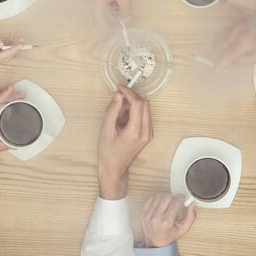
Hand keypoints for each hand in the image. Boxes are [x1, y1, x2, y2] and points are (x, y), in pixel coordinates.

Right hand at [0, 16, 23, 62]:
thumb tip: (0, 45)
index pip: (0, 56)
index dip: (12, 50)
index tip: (19, 44)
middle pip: (4, 57)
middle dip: (14, 48)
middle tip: (20, 39)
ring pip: (4, 55)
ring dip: (12, 47)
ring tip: (17, 37)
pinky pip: (2, 51)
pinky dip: (9, 45)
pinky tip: (12, 39)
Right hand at [89, 0, 130, 31]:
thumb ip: (125, 8)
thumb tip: (127, 19)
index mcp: (94, 2)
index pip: (99, 23)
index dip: (109, 28)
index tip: (120, 29)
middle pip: (99, 15)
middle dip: (112, 19)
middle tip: (123, 21)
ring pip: (101, 6)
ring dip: (112, 10)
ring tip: (124, 10)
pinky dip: (110, 2)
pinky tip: (120, 0)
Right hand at [98, 85, 152, 199]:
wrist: (114, 168)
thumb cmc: (108, 152)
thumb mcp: (106, 129)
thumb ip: (112, 111)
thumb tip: (118, 95)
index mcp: (135, 132)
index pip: (138, 104)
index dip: (129, 93)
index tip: (119, 88)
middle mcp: (146, 132)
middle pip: (145, 104)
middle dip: (131, 97)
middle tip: (118, 97)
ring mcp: (148, 133)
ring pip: (146, 108)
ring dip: (133, 104)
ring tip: (119, 111)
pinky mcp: (147, 134)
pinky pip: (144, 115)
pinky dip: (135, 111)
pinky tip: (123, 117)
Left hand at [141, 192, 196, 247]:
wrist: (155, 242)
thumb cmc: (168, 236)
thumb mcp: (183, 229)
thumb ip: (190, 217)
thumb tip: (191, 204)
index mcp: (166, 222)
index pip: (175, 202)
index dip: (181, 198)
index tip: (182, 198)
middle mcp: (156, 217)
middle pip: (166, 196)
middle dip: (173, 197)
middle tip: (175, 201)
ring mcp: (148, 214)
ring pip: (158, 195)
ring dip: (165, 196)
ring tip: (168, 202)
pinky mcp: (143, 212)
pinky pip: (150, 198)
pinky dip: (157, 198)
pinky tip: (160, 203)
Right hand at [215, 18, 255, 70]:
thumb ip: (246, 61)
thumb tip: (233, 62)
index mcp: (244, 43)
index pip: (226, 57)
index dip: (219, 65)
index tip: (216, 71)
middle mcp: (237, 34)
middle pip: (219, 48)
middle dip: (216, 57)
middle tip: (218, 64)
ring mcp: (235, 27)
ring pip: (219, 40)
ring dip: (217, 49)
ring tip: (218, 57)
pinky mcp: (235, 24)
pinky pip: (222, 34)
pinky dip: (220, 42)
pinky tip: (222, 47)